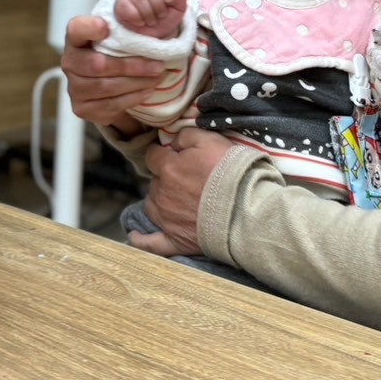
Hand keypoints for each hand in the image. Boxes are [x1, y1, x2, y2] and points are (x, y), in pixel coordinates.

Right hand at [61, 14, 164, 129]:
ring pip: (107, 87)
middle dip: (131, 66)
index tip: (106, 27)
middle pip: (98, 65)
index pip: (75, 29)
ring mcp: (74, 88)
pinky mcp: (82, 108)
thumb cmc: (115, 56)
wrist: (109, 90)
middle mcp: (69, 63)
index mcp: (76, 39)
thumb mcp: (118, 39)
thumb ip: (124, 31)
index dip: (88, 28)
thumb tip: (146, 28)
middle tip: (158, 65)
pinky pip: (111, 104)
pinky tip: (147, 90)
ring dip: (137, 82)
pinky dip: (133, 97)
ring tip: (157, 77)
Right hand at [114, 0, 186, 39]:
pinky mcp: (120, 3)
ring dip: (148, 14)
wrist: (152, 34)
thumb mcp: (178, 8)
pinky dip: (137, 19)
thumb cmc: (165, 17)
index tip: (169, 0)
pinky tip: (140, 21)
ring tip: (151, 21)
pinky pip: (127, 7)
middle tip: (160, 15)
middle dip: (158, 6)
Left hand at [130, 128, 233, 257]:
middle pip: (154, 182)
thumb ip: (185, 136)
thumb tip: (172, 142)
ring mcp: (166, 220)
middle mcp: (161, 194)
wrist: (246, 210)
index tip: (173, 154)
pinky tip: (135, 236)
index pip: (152, 156)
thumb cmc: (230, 172)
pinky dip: (140, 240)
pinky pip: (150, 243)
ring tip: (177, 200)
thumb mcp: (210, 140)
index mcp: (168, 168)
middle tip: (188, 179)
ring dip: (160, 201)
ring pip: (152, 206)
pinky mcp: (175, 241)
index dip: (163, 153)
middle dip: (166, 178)